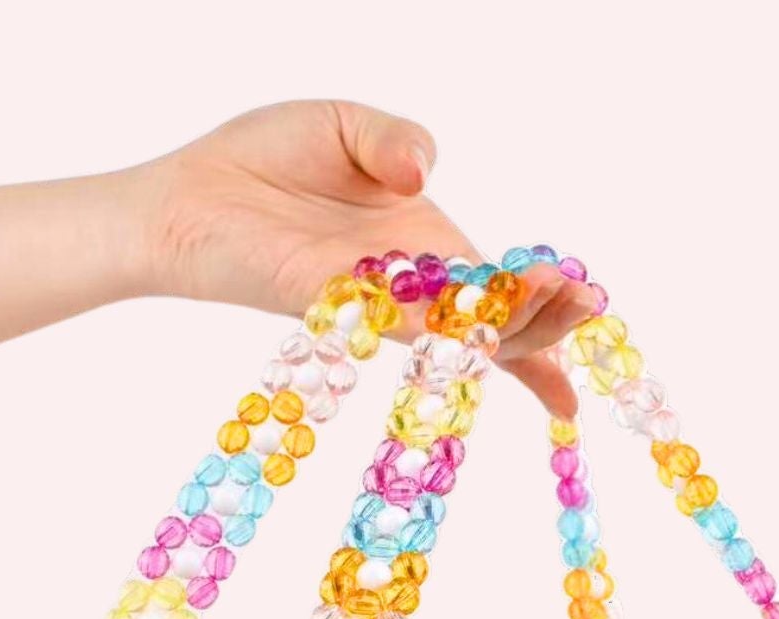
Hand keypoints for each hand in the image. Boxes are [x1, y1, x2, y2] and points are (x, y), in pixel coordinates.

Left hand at [129, 100, 595, 413]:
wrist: (189, 195)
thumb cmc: (263, 160)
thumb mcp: (342, 124)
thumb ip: (394, 139)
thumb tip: (426, 170)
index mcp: (424, 244)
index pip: (496, 290)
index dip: (542, 319)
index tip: (589, 334)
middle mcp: (408, 286)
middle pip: (492, 322)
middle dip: (544, 320)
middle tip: (587, 310)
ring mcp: (375, 303)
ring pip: (457, 332)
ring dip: (509, 325)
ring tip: (557, 306)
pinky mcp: (334, 306)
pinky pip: (397, 320)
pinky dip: (439, 322)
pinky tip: (476, 320)